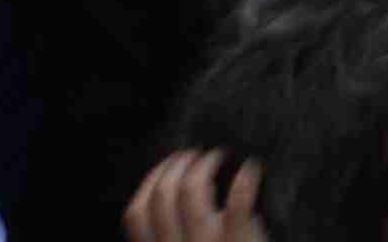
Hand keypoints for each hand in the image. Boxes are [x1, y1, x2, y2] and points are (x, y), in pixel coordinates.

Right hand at [123, 154, 266, 241]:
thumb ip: (173, 239)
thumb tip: (175, 193)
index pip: (136, 214)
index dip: (150, 181)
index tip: (168, 166)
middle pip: (162, 195)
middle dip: (175, 165)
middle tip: (195, 154)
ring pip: (190, 190)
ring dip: (203, 164)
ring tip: (217, 158)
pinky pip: (237, 204)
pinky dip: (245, 181)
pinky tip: (252, 169)